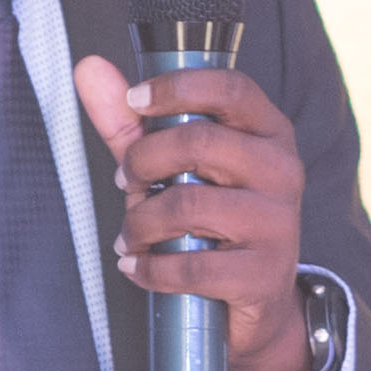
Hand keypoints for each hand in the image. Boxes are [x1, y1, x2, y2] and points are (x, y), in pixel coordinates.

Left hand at [73, 51, 317, 370]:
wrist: (258, 301)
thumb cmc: (214, 221)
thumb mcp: (174, 166)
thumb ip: (132, 122)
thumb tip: (89, 69)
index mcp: (268, 131)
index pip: (229, 88)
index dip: (175, 88)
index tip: (136, 101)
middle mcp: (282, 170)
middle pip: (198, 142)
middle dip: (143, 161)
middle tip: (125, 181)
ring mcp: (277, 223)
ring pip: (188, 206)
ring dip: (140, 223)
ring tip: (131, 235)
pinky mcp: (263, 273)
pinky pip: (191, 267)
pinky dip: (150, 269)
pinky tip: (139, 267)